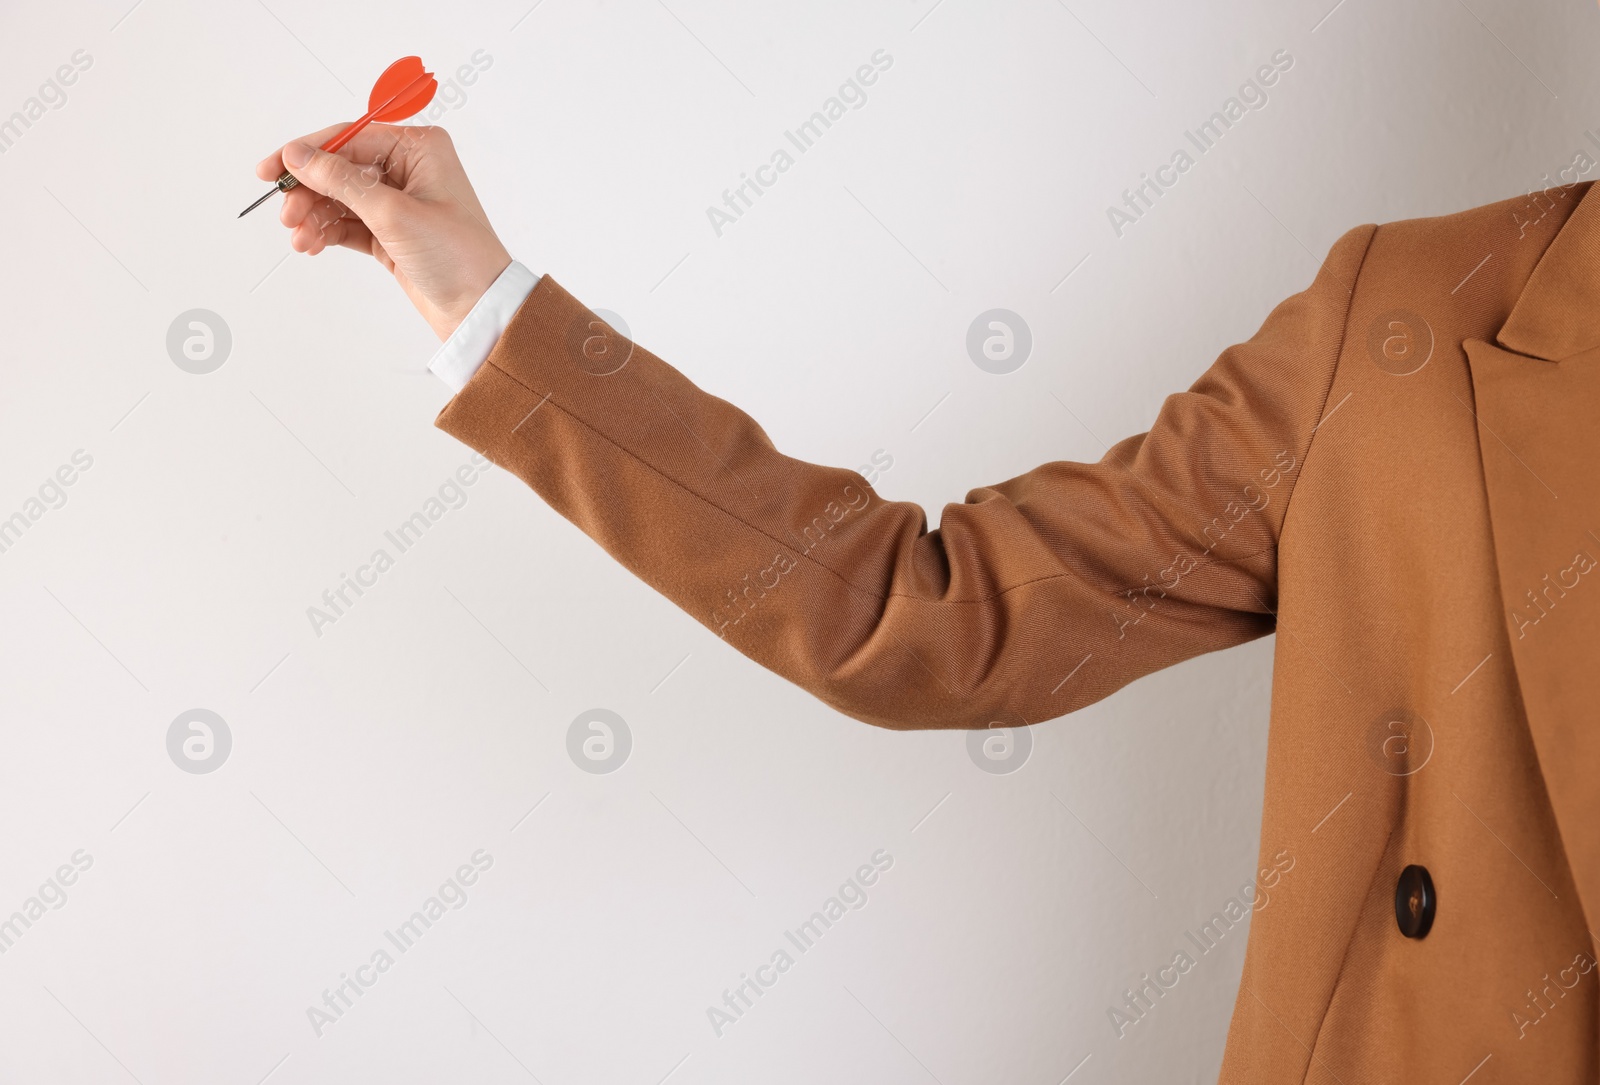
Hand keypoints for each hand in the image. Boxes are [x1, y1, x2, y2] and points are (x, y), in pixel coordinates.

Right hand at [256, 124, 513, 340]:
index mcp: (420, 149)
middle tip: (286, 215)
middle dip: (309, 191)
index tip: (272, 170)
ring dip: (314, 215)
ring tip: (300, 238)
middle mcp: (410, 169)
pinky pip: (348, 222)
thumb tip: (299, 155)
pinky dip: (328, 231)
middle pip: (340, 168)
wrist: (479, 310)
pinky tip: (312, 243)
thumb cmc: (458, 257)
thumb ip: (342, 181)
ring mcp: (399, 201)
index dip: (307, 153)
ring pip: (340, 198)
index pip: (350, 138)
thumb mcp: (394, 214)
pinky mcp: (391, 232)